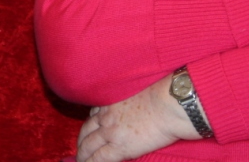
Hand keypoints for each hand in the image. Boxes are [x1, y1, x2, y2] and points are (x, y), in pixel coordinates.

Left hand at [76, 75, 198, 161]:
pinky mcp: (118, 147)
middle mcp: (106, 116)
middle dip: (81, 141)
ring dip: (83, 154)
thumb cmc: (162, 97)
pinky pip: (98, 158)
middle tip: (80, 148)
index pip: (94, 113)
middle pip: (86, 129)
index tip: (90, 130)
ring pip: (88, 145)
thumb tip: (134, 110)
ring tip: (81, 160)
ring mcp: (110, 132)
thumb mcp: (138, 93)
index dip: (90, 124)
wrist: (169, 105)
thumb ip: (129, 102)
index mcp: (111, 102)